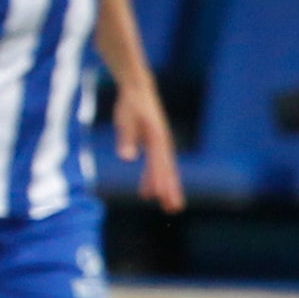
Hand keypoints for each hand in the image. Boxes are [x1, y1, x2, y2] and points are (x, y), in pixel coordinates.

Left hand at [115, 86, 185, 212]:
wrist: (137, 88)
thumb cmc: (130, 103)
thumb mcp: (124, 119)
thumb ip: (126, 139)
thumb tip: (126, 158)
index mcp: (156, 138)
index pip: (158, 164)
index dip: (159, 181)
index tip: (160, 197)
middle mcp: (162, 143)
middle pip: (167, 170)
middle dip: (170, 190)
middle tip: (174, 209)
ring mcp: (160, 144)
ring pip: (164, 170)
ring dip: (166, 188)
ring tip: (169, 207)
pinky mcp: (154, 144)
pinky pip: (156, 165)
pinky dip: (153, 179)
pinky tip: (147, 193)